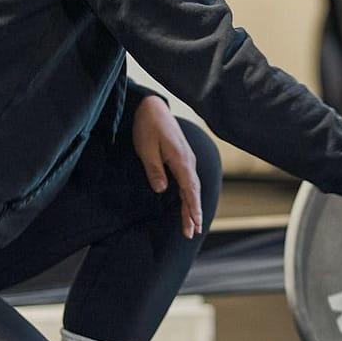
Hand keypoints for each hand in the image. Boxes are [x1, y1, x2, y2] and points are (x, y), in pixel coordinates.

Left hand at [132, 95, 202, 237]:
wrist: (153, 107)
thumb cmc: (148, 126)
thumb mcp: (146, 149)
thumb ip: (154, 170)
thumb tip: (161, 190)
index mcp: (180, 159)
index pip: (189, 189)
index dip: (192, 208)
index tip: (195, 224)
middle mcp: (188, 160)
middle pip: (194, 191)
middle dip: (194, 213)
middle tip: (192, 232)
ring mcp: (187, 159)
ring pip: (193, 187)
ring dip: (192, 206)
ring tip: (193, 224)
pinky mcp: (182, 158)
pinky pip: (189, 180)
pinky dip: (190, 195)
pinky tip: (189, 203)